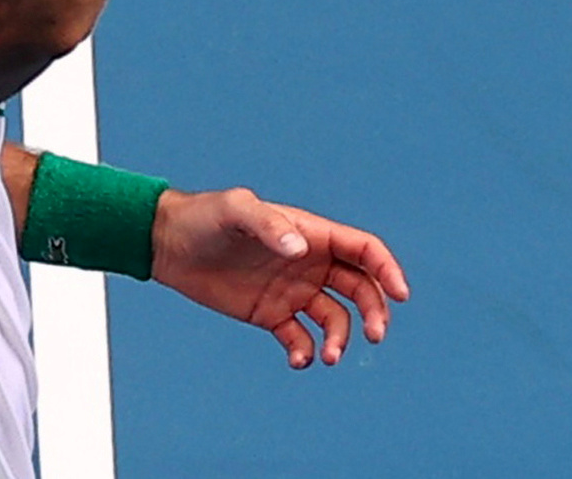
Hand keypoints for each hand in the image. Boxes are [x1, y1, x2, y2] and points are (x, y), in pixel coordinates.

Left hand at [150, 186, 410, 368]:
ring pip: (335, 319)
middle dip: (375, 311)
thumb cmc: (206, 217)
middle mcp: (310, 263)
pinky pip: (300, 339)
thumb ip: (269, 226)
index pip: (363, 250)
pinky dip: (306, 353)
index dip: (386, 269)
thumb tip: (301, 249)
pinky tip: (298, 360)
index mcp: (312, 234)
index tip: (400, 294)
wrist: (171, 245)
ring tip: (327, 357)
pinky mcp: (272, 315)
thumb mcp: (236, 212)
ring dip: (340, 339)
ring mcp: (293, 291)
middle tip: (376, 335)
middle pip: (360, 288)